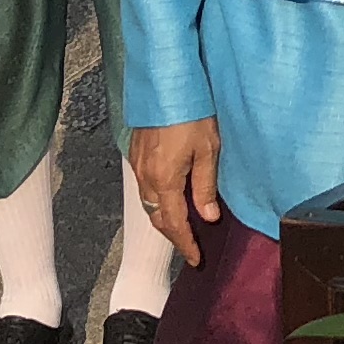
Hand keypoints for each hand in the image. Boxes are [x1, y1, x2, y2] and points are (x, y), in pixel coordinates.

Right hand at [131, 118, 226, 264]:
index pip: (174, 224)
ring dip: (164, 219)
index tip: (196, 259)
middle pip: (157, 217)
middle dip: (173, 235)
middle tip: (190, 247)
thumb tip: (208, 217)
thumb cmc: (191, 113)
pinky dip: (156, 201)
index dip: (185, 244)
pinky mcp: (135, 153)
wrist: (166, 84)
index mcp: (165, 180)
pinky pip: (144, 187)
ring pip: (148, 203)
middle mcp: (146, 176)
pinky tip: (169, 199)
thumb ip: (206, 187)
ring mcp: (137, 165)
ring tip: (182, 227)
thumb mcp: (208, 151)